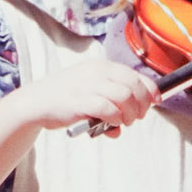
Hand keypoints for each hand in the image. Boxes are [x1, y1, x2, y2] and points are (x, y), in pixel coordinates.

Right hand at [23, 61, 157, 134]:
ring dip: (130, 114)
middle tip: (137, 117)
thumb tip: (123, 125)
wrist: (36, 102)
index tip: (155, 102)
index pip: (136, 75)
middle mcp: (97, 72)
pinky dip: (115, 119)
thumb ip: (110, 103)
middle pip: (134, 85)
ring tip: (124, 122)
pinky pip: (108, 109)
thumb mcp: (91, 92)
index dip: (150, 90)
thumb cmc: (65, 98)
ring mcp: (88, 85)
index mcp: (102, 67)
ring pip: (125, 96)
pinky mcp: (80, 101)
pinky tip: (111, 124)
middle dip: (142, 104)